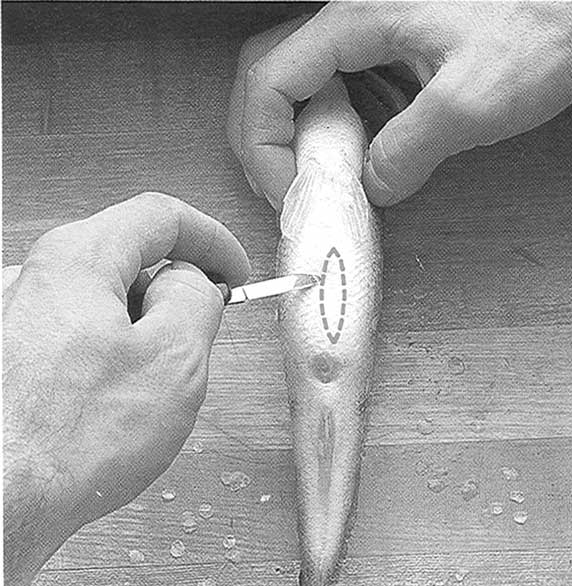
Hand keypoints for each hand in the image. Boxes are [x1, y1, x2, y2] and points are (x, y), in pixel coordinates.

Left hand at [3, 193, 249, 584]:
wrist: (0, 506)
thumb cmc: (71, 441)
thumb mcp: (173, 357)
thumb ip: (196, 298)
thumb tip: (193, 282)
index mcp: (80, 260)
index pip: (160, 217)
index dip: (211, 239)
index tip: (233, 270)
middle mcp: (39, 277)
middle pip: (130, 257)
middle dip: (175, 289)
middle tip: (202, 329)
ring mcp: (19, 316)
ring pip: (106, 299)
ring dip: (143, 326)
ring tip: (152, 382)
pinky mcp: (13, 354)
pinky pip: (80, 332)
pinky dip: (113, 350)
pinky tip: (114, 399)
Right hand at [227, 2, 571, 208]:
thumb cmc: (539, 30)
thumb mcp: (469, 104)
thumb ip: (409, 152)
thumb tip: (372, 188)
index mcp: (357, 21)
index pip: (270, 80)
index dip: (263, 144)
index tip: (287, 191)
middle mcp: (351, 22)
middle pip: (267, 76)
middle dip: (263, 139)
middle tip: (285, 188)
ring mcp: (368, 39)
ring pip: (297, 86)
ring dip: (293, 139)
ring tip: (316, 182)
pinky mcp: (387, 56)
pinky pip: (336, 93)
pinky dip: (328, 134)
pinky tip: (351, 159)